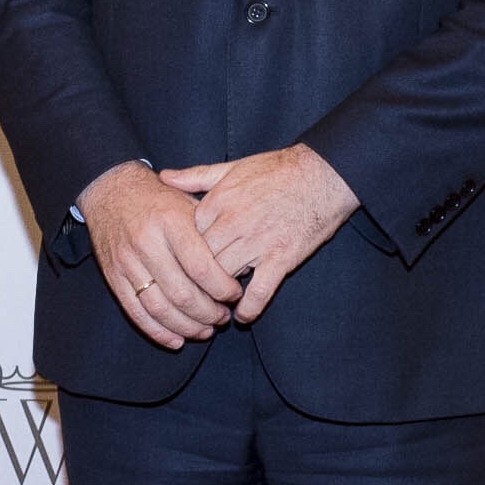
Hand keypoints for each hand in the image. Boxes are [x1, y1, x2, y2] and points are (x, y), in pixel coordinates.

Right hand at [83, 162, 239, 347]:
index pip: (202, 268)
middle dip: (208, 313)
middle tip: (223, 317)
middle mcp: (147, 243)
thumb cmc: (159, 199)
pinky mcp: (113, 276)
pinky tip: (177, 339)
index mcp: (170, 222)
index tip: (235, 294)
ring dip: (186, 327)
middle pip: (183, 293)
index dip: (223, 289)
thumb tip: (237, 267)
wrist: (111, 190)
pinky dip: (158, 331)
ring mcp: (127, 262)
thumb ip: (210, 232)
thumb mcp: (188, 202)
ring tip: (205, 330)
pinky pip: (136, 312)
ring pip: (160, 308)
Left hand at [154, 143, 358, 322]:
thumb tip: (163, 177)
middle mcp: (233, 224)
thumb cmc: (275, 170)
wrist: (321, 175)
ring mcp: (257, 243)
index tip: (183, 263)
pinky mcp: (281, 258)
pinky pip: (259, 291)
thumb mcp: (230, 168)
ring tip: (215, 304)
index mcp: (218, 203)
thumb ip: (195, 176)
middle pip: (201, 261)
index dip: (184, 253)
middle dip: (196, 277)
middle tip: (194, 291)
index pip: (187, 238)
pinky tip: (243, 316)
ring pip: (223, 277)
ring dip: (219, 292)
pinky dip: (249, 308)